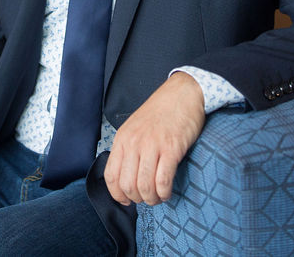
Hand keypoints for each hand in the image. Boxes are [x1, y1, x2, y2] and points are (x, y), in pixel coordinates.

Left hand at [103, 71, 205, 205]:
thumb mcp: (135, 127)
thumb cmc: (161, 112)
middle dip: (137, 199)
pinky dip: (164, 193)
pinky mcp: (171, 149)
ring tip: (158, 197)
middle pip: (127, 185)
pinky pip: (163, 181)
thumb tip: (126, 176)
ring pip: (144, 186)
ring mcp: (152, 146)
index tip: (126, 200)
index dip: (117, 194)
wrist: (182, 93)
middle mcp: (134, 143)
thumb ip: (129, 148)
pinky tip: (167, 192)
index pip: (111, 176)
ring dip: (152, 199)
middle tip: (147, 198)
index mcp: (122, 139)